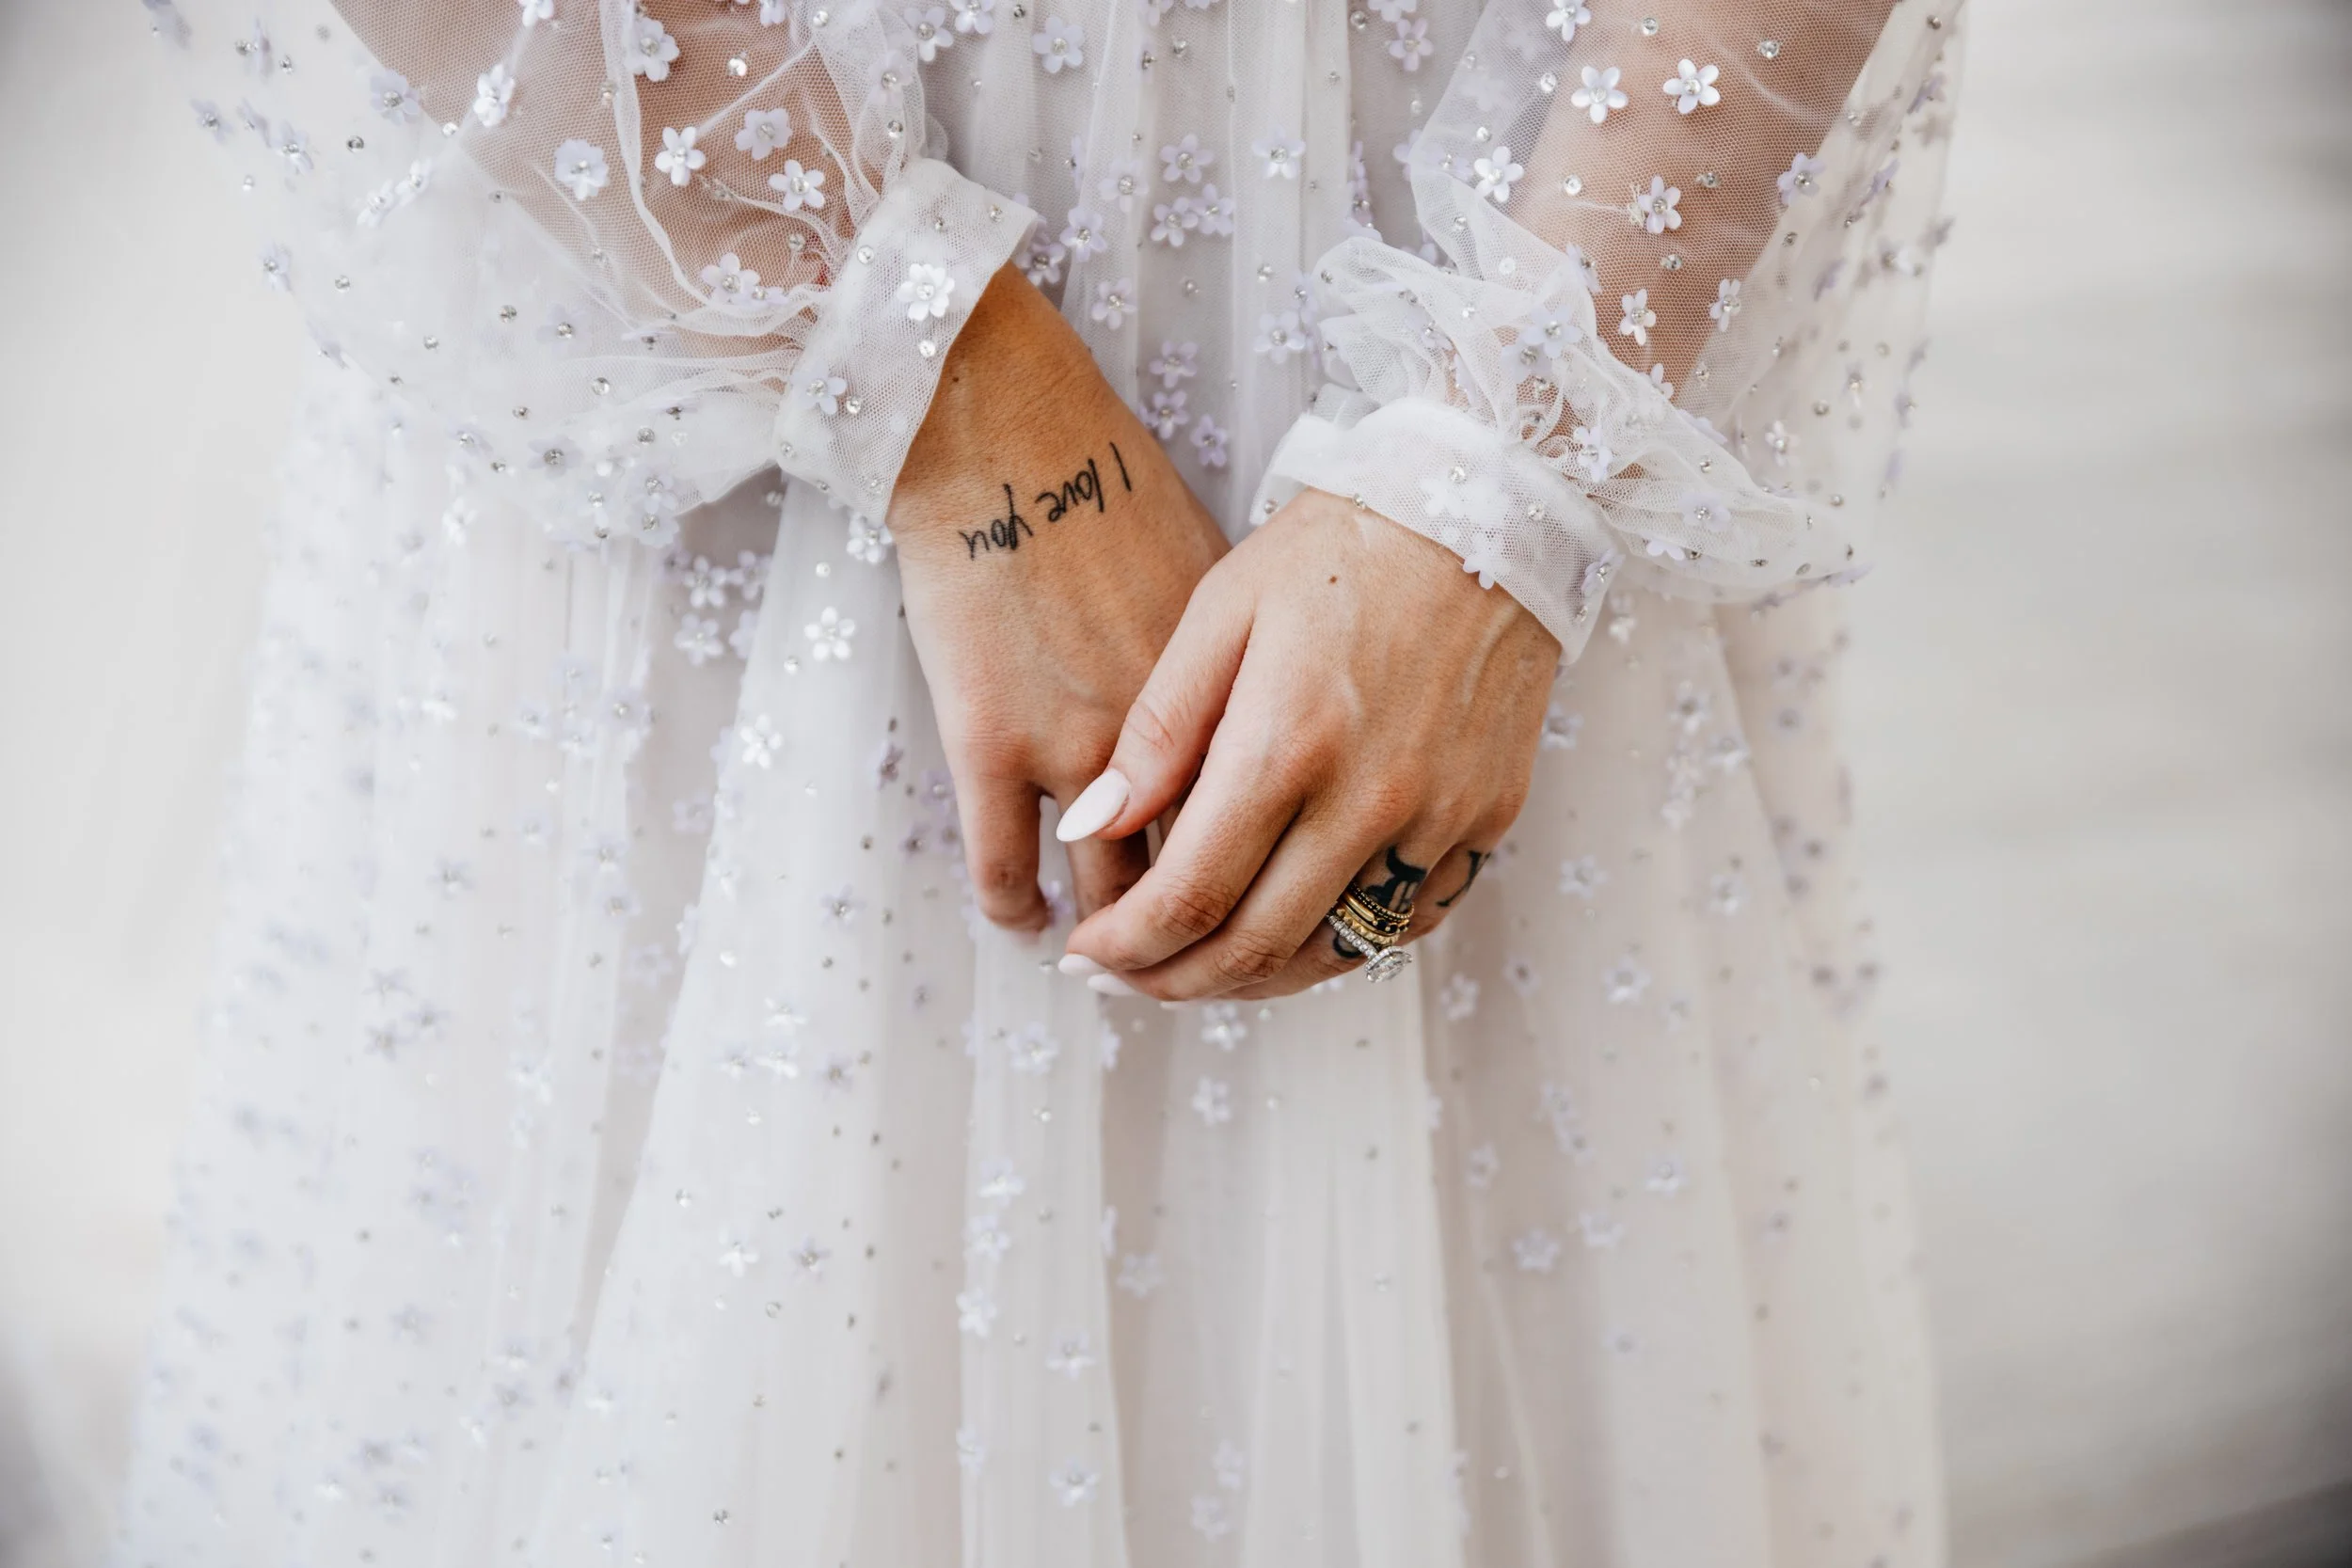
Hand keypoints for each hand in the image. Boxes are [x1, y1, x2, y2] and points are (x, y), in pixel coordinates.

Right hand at [891, 265, 1228, 932]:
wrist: (1008, 428)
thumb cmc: (1118, 485)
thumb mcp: (1228, 586)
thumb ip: (1254, 685)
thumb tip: (1275, 750)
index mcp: (1243, 700)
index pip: (1278, 834)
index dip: (1274, 889)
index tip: (1263, 912)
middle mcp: (1178, 739)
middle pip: (1207, 882)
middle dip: (1201, 941)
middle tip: (1186, 965)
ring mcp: (1080, 746)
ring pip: (1113, 895)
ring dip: (1114, 942)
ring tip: (1109, 959)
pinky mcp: (993, 741)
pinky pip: (1004, 868)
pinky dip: (1018, 909)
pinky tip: (1029, 920)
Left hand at [1059, 489, 1560, 999]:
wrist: (1490, 509)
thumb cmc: (1341, 547)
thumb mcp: (1223, 610)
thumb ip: (1157, 730)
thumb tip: (1090, 826)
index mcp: (1287, 743)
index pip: (1190, 896)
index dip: (1127, 946)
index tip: (1087, 953)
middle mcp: (1370, 800)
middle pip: (1255, 948)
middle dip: (1173, 980)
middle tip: (1126, 977)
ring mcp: (1439, 820)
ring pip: (1333, 954)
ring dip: (1252, 981)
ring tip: (1196, 967)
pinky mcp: (1486, 821)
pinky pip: (1406, 924)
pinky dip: (1338, 945)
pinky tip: (1292, 929)